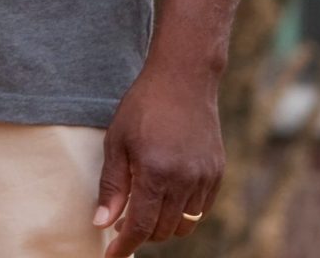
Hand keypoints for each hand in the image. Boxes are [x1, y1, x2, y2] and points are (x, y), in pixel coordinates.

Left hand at [94, 62, 221, 255]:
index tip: (112, 256)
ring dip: (163, 226)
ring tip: (145, 208)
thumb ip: (112, 186)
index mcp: (155, 172)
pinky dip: (183, 212)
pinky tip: (167, 195)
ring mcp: (204, 178)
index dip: (125, 246)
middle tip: (123, 222)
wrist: (183, 79)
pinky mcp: (217, 173)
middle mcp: (184, 180)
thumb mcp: (117, 142)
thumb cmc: (143, 107)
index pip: (140, 226)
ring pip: (184, 225)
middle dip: (141, 234)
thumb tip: (102, 224)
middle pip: (163, 230)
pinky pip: (200, 209)